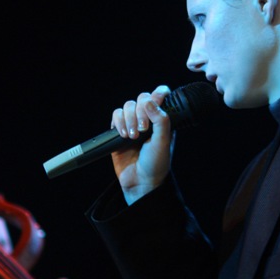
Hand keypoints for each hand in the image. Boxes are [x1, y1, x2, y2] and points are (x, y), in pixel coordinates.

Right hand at [110, 85, 172, 203]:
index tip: (154, 106)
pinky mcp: (119, 131)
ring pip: (127, 106)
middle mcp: (148, 119)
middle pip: (141, 98)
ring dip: (129, 118)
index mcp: (163, 119)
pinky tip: (123, 135)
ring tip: (132, 136)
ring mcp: (133, 124)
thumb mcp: (163, 142)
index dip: (157, 96)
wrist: (140, 182)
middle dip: (140, 112)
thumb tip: (150, 101)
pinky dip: (118, 122)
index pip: (160, 95)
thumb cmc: (156, 164)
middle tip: (143, 130)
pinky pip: (116, 115)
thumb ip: (161, 120)